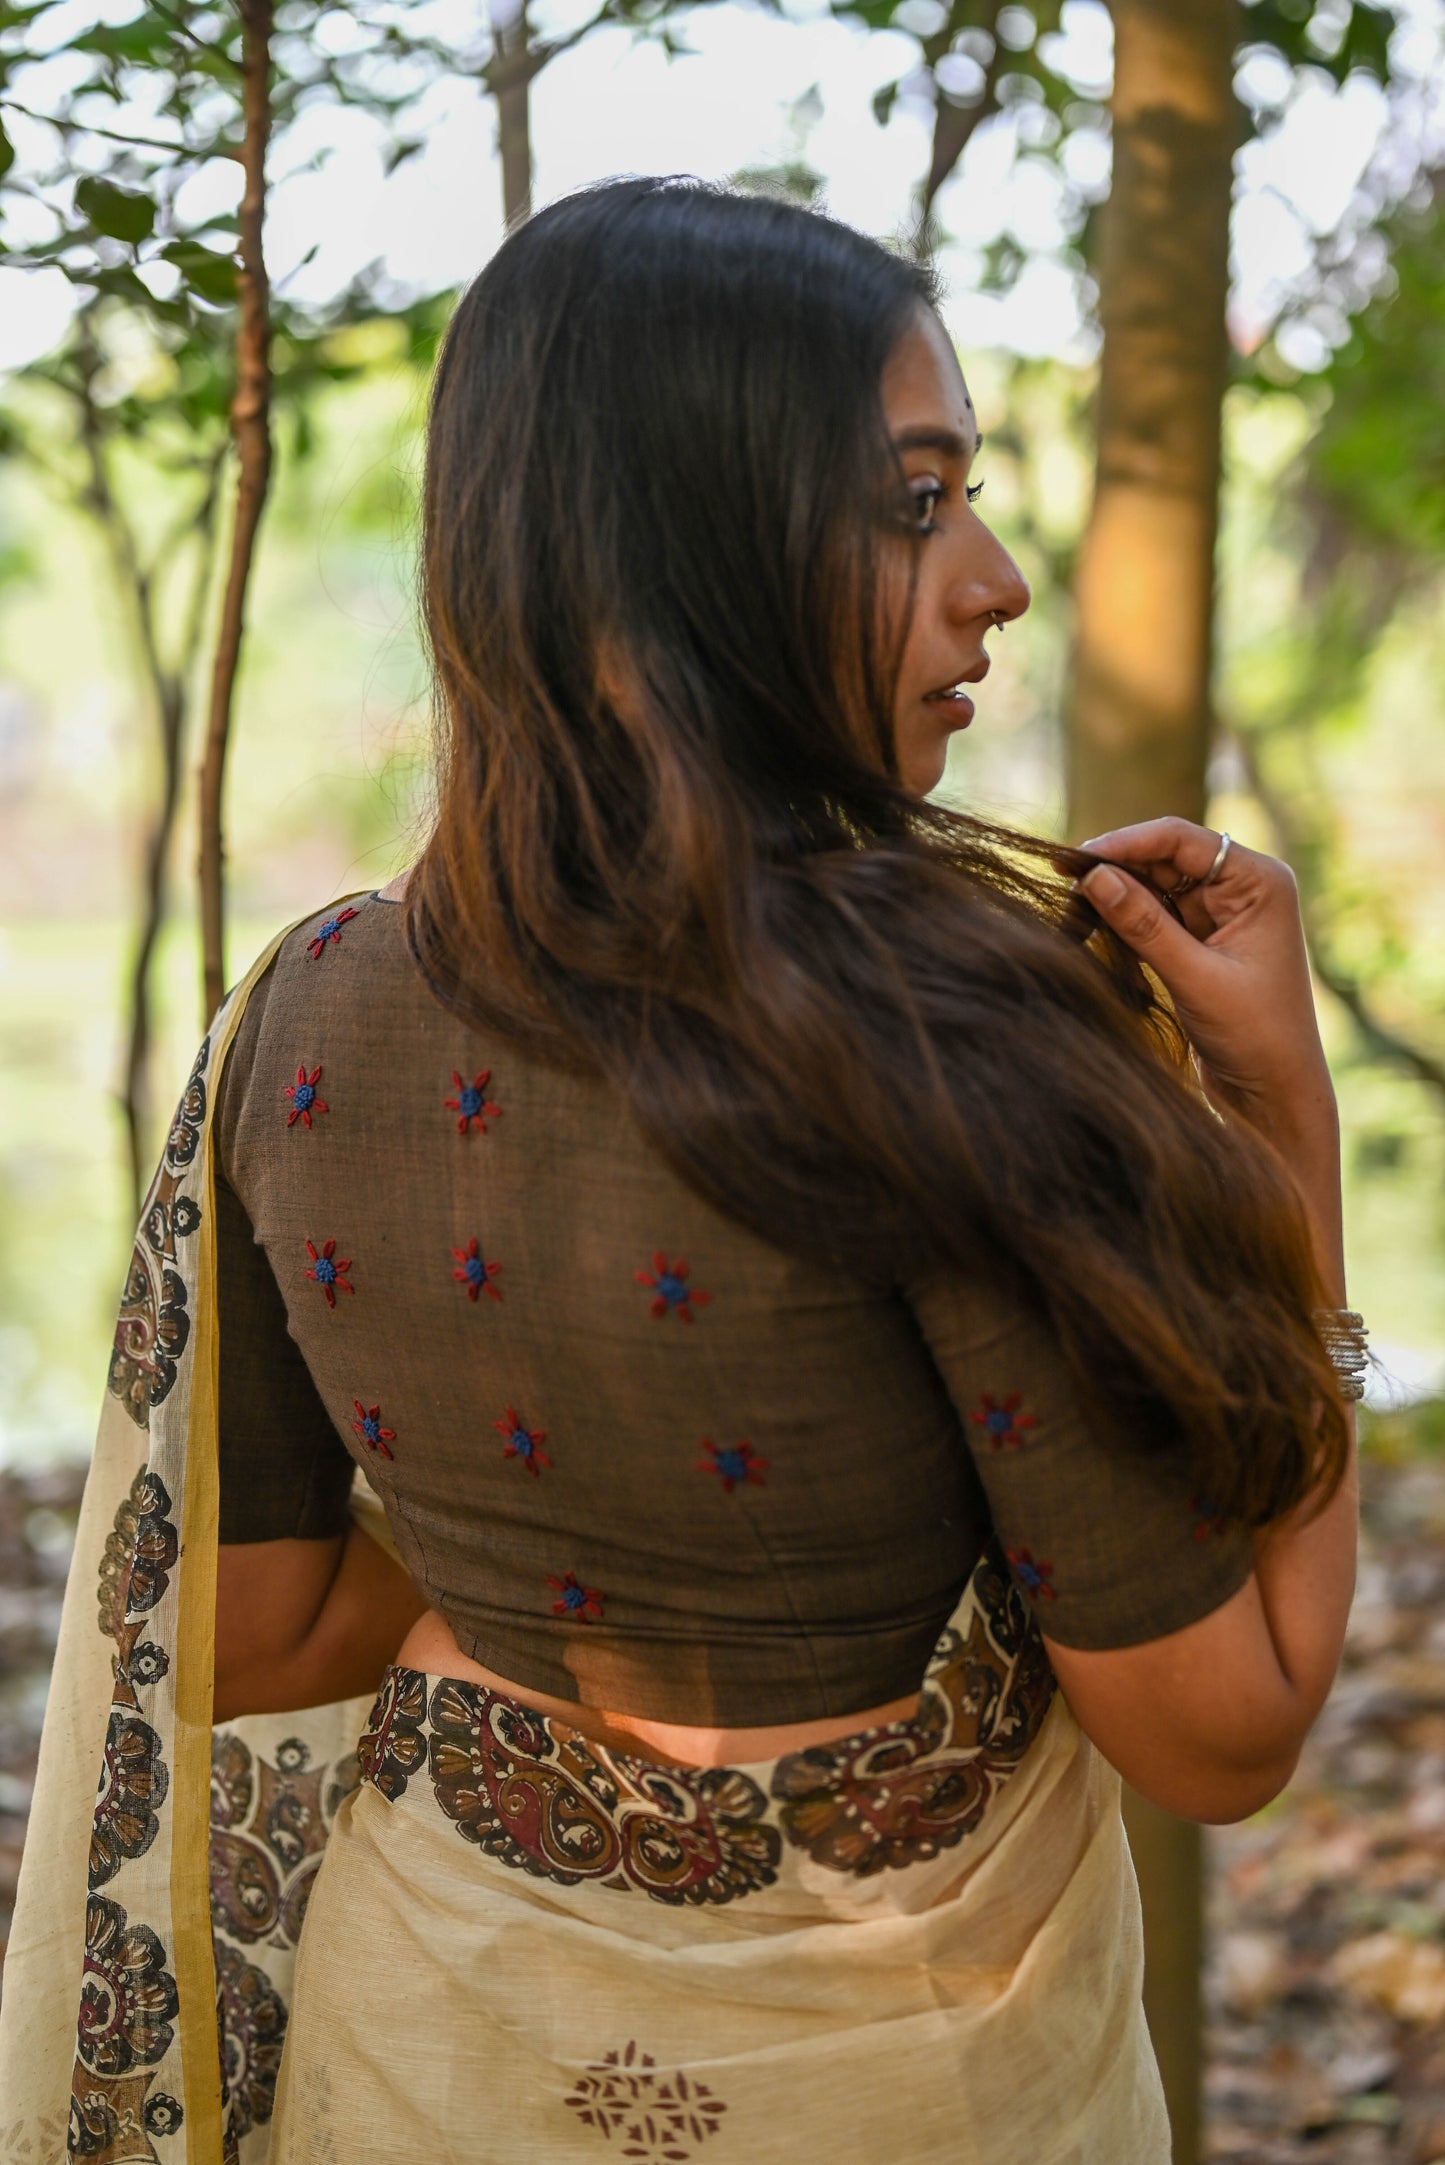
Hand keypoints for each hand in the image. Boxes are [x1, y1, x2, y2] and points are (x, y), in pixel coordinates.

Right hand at [1064, 817, 1334, 1138]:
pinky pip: (1151, 918)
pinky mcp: (1199, 942)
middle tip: (1061, 887)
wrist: (1274, 1095)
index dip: (1125, 843)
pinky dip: (1123, 926)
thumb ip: (1143, 925)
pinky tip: (1095, 937)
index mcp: (1259, 881)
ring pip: (1151, 888)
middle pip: (1162, 859)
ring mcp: (1219, 914)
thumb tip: (1093, 879)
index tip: (1075, 860)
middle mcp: (1241, 888)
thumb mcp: (1196, 978)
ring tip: (1071, 918)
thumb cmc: (1255, 1037)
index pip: (1181, 840)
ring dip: (1113, 901)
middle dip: (1114, 872)